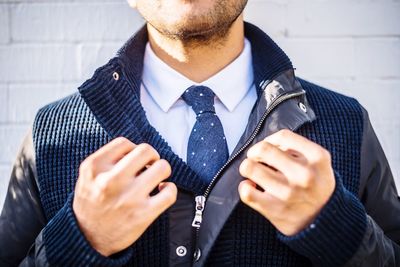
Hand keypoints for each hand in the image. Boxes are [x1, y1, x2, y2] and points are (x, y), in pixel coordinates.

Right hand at [73, 137, 176, 255]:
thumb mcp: (87, 177)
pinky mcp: (143, 213)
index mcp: (94, 168)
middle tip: (149, 166)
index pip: (124, 143)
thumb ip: (107, 160)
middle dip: (152, 156)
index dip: (133, 149)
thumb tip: (136, 150)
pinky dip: (170, 189)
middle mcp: (111, 180)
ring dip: (162, 171)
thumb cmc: (91, 205)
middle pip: (146, 150)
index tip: (134, 160)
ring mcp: (129, 197)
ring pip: (162, 167)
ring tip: (156, 178)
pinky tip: (161, 191)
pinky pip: (170, 192)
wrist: (86, 240)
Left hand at [238, 129, 334, 235]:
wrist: (325, 220)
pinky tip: (252, 187)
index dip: (270, 139)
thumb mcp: (319, 162)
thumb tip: (267, 143)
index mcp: (317, 157)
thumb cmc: (316, 186)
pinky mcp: (274, 209)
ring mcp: (288, 193)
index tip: (269, 147)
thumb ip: (297, 148)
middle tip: (256, 159)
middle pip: (263, 149)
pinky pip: (246, 191)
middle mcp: (304, 174)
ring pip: (249, 167)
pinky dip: (245, 186)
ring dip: (247, 168)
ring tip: (253, 173)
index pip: (283, 136)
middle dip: (254, 152)